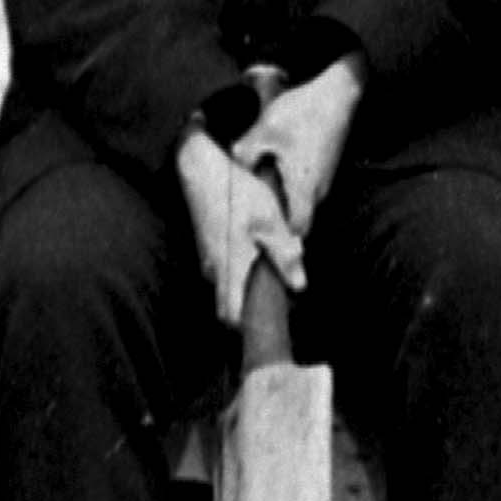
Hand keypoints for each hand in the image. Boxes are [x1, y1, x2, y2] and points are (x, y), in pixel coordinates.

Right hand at [175, 130, 301, 326]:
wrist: (202, 169)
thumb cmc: (237, 194)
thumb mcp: (271, 222)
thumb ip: (285, 256)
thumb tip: (299, 285)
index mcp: (230, 268)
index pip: (230, 316)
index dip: (245, 329)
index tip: (263, 332)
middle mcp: (214, 268)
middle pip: (229, 304)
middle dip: (249, 310)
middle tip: (276, 306)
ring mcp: (208, 257)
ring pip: (227, 285)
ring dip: (245, 287)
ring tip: (272, 277)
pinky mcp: (208, 246)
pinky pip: (224, 269)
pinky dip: (239, 270)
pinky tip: (257, 253)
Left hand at [236, 56, 363, 234]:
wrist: (338, 92)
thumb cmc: (302, 112)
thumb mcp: (264, 130)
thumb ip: (244, 154)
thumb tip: (230, 170)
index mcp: (304, 186)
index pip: (297, 230)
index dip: (281, 239)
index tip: (263, 237)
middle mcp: (319, 189)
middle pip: (296, 218)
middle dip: (276, 220)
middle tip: (252, 216)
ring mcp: (324, 179)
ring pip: (300, 202)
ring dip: (282, 200)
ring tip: (259, 190)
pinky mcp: (324, 168)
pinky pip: (305, 188)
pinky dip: (290, 186)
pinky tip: (274, 169)